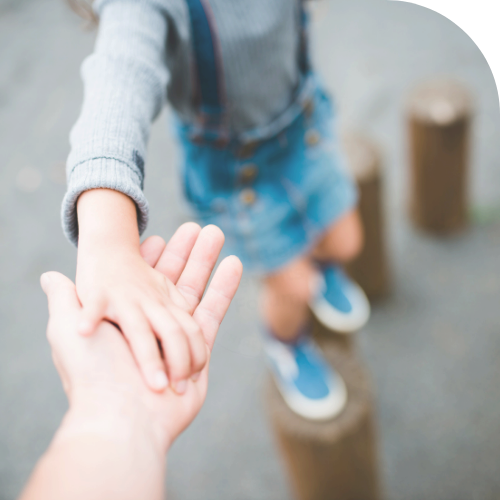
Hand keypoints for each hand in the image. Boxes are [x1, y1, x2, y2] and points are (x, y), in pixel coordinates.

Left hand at [43, 224, 241, 450]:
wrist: (121, 418)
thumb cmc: (92, 372)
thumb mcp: (66, 329)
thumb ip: (65, 300)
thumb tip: (50, 276)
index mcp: (123, 318)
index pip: (140, 279)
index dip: (151, 257)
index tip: (159, 237)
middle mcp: (150, 326)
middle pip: (173, 281)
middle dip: (187, 253)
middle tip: (199, 226)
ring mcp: (175, 339)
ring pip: (195, 291)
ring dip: (206, 262)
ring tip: (217, 233)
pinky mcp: (198, 351)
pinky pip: (213, 313)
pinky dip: (224, 288)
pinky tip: (234, 263)